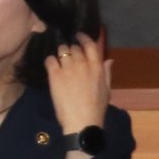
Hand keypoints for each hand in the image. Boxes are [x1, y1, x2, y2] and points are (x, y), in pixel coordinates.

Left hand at [45, 32, 111, 148]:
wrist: (82, 122)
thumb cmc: (96, 109)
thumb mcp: (107, 90)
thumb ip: (107, 73)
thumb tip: (108, 60)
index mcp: (97, 67)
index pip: (89, 44)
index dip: (83, 37)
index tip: (78, 36)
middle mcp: (82, 64)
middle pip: (73, 48)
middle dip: (71, 50)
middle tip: (68, 57)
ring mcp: (68, 68)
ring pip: (61, 51)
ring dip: (60, 54)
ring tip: (60, 61)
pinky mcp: (55, 75)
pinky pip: (50, 60)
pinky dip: (50, 61)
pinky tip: (51, 67)